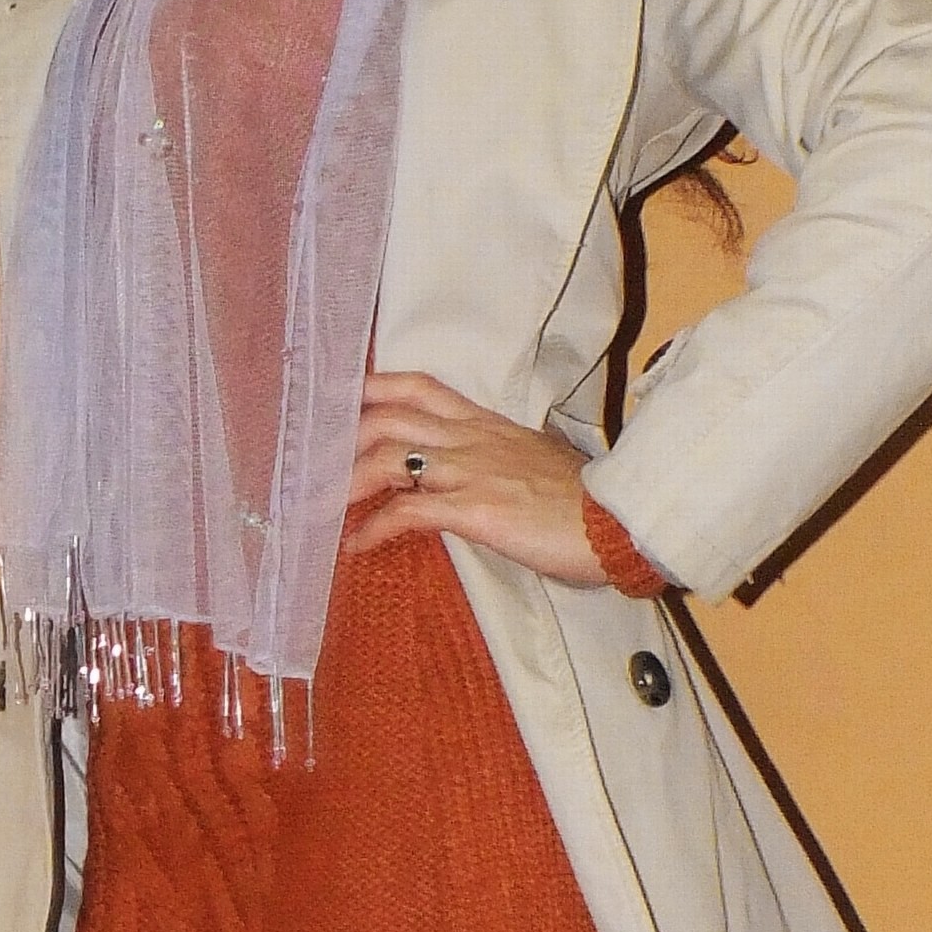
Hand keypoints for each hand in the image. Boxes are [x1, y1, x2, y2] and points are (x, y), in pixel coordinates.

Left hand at [344, 372, 607, 585]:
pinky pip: (407, 511)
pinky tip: (357, 544)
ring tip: (320, 508)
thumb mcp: (537, 465)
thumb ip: (501, 462)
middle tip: (312, 460)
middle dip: (342, 434)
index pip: (421, 387)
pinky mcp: (474, 509)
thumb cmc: (586, 502)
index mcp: (487, 424)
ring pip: (386, 456)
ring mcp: (470, 470)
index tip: (342, 399)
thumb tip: (482, 478)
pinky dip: (374, 527)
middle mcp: (471, 438)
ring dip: (343, 482)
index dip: (374, 388)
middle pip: (388, 414)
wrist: (619, 522)